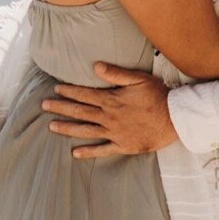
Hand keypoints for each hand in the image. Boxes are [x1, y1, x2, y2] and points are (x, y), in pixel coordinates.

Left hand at [42, 62, 178, 158]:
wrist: (175, 119)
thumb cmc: (158, 95)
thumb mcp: (138, 79)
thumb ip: (115, 74)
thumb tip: (95, 66)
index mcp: (111, 100)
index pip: (84, 94)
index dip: (69, 91)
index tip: (55, 89)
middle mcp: (109, 117)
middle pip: (80, 112)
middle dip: (61, 108)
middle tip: (44, 106)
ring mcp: (114, 133)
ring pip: (85, 130)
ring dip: (67, 128)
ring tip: (52, 126)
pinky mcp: (122, 146)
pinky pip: (101, 150)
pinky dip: (88, 152)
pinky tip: (75, 153)